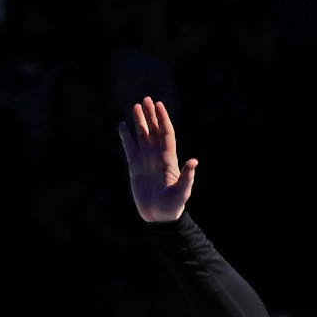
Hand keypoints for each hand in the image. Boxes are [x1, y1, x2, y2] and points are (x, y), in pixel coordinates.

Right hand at [118, 96, 198, 222]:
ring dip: (139, 121)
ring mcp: (146, 160)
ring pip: (142, 136)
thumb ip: (187, 176)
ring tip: (135, 106)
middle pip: (154, 130)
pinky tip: (122, 125)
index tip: (159, 104)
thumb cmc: (173, 206)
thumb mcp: (183, 191)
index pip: (166, 134)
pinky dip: (126, 137)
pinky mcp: (135, 167)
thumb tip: (194, 161)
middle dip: (150, 115)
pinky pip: (130, 148)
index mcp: (169, 159)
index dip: (163, 119)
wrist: (159, 216)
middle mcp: (157, 156)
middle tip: (145, 99)